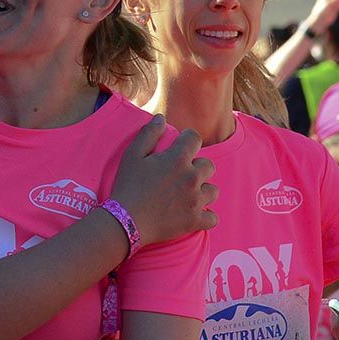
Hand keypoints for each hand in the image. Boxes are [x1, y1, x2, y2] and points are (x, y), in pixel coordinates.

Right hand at [109, 117, 218, 245]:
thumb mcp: (132, 155)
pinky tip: (194, 213)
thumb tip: (161, 118)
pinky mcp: (195, 220)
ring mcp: (196, 200)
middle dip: (198, 167)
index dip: (188, 139)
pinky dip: (205, 216)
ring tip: (188, 195)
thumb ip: (148, 134)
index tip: (181, 145)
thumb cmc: (127, 186)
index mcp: (177, 159)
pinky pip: (212, 217)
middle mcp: (192, 177)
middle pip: (209, 165)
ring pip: (213, 190)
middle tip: (181, 174)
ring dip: (203, 190)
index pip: (195, 138)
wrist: (126, 221)